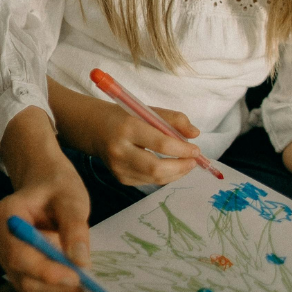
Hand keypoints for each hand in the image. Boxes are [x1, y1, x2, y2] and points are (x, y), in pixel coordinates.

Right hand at [0, 106, 91, 291]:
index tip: (77, 275)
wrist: (45, 181)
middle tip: (88, 277)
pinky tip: (69, 271)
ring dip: (57, 287)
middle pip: (23, 275)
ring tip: (80, 268)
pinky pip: (31, 288)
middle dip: (57, 281)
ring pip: (27, 287)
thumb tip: (80, 262)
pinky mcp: (13, 267)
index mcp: (6, 215)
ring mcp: (3, 254)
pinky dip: (53, 287)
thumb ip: (75, 228)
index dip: (47, 271)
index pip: (19, 255)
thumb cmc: (58, 186)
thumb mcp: (72, 199)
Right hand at [87, 100, 202, 186]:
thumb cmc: (126, 117)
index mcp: (128, 128)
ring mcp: (118, 168)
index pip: (160, 143)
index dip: (182, 149)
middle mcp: (120, 151)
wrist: (96, 129)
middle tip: (193, 161)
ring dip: (175, 174)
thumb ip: (174, 119)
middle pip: (156, 168)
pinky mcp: (120, 178)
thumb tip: (195, 134)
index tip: (196, 150)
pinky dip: (164, 176)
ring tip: (186, 164)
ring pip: (154, 178)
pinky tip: (171, 168)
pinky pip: (148, 181)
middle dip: (180, 167)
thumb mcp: (148, 110)